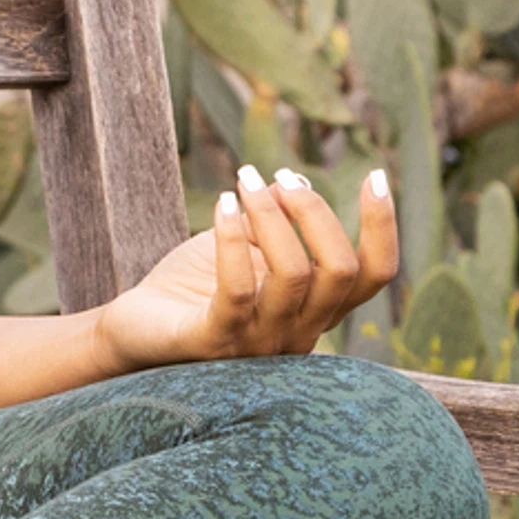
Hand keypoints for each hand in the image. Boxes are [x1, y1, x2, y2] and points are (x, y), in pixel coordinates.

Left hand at [95, 165, 400, 367]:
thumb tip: (296, 180)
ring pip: (294, 274)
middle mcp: (297, 333)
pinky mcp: (213, 342)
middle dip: (314, 210)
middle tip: (278, 176)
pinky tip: (222, 204)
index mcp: (315, 310)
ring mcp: (258, 343)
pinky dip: (233, 237)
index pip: (373, 276)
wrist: (135, 330)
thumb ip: (276, 221)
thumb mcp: (244, 247)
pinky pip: (238, 289)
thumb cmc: (194, 286)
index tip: (376, 175)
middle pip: (339, 269)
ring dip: (271, 214)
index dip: (383, 226)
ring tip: (244, 179)